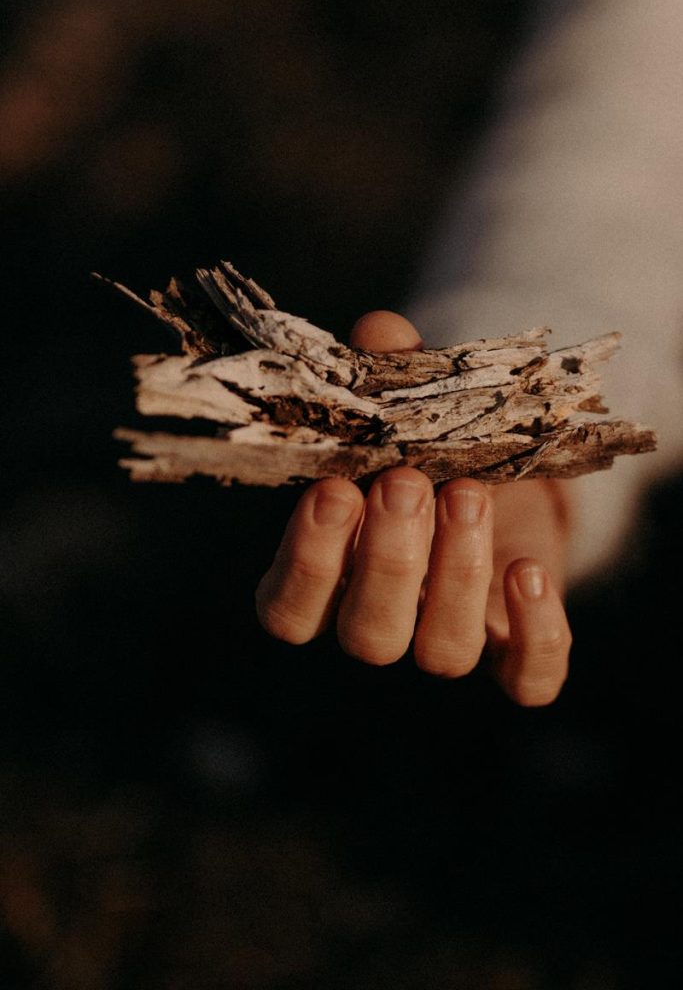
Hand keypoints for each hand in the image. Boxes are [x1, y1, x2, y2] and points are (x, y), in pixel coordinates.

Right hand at [255, 311, 571, 705]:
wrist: (496, 482)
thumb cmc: (422, 450)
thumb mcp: (401, 413)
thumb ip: (384, 380)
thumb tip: (381, 332)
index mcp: (326, 579)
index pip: (287, 609)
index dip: (305, 564)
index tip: (333, 490)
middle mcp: (379, 623)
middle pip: (368, 635)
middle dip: (388, 560)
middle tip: (406, 483)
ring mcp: (449, 641)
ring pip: (442, 651)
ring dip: (455, 577)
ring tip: (468, 496)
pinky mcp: (514, 651)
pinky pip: (525, 679)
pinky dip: (533, 636)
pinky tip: (530, 572)